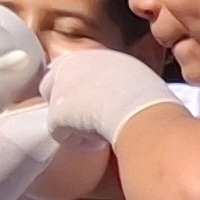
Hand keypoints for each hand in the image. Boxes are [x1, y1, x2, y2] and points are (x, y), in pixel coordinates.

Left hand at [40, 47, 181, 145]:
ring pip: (56, 110)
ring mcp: (59, 90)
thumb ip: (120, 78)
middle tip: (90, 117)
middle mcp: (70, 67)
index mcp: (92, 56)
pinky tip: (97, 143)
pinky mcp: (56, 116)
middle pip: (52, 84)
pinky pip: (61, 133)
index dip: (80, 86)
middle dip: (67, 101)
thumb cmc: (147, 96)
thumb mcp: (136, 76)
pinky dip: (77, 141)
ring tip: (96, 133)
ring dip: (72, 122)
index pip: (71, 67)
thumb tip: (123, 91)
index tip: (95, 100)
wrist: (139, 111)